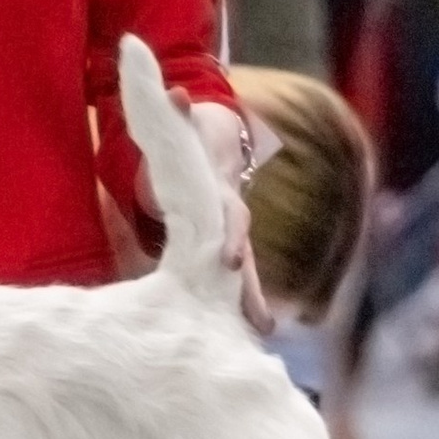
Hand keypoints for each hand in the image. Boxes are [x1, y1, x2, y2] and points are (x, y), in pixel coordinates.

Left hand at [180, 92, 271, 332]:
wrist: (218, 138)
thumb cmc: (196, 136)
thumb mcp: (190, 125)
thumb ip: (181, 113)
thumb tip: (177, 95)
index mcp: (223, 196)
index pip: (234, 221)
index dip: (233, 239)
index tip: (233, 261)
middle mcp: (234, 219)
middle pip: (247, 259)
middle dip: (251, 290)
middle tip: (262, 324)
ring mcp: (232, 235)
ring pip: (244, 277)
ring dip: (251, 308)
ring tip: (259, 343)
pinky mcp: (223, 250)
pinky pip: (232, 284)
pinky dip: (239, 310)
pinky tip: (246, 340)